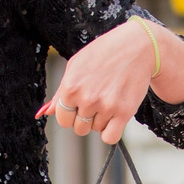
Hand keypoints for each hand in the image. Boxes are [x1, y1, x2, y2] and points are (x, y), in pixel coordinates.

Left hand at [40, 17, 183, 144]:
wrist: (137, 46)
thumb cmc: (105, 53)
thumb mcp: (76, 65)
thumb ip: (60, 91)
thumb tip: (46, 112)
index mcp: (71, 87)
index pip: (62, 118)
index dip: (70, 113)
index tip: (79, 105)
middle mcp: (87, 98)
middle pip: (78, 128)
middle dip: (85, 119)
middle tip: (97, 101)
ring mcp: (106, 106)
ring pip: (96, 130)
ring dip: (101, 120)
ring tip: (109, 99)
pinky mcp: (124, 112)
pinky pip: (110, 137)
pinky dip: (111, 132)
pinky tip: (115, 117)